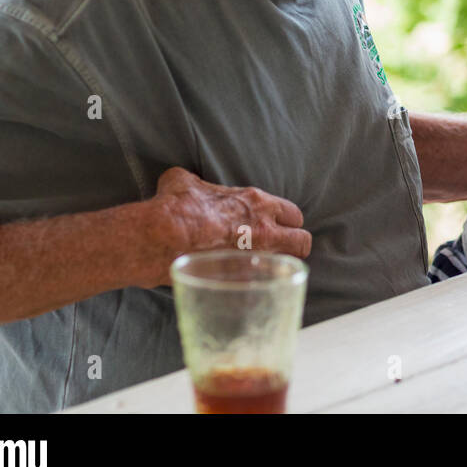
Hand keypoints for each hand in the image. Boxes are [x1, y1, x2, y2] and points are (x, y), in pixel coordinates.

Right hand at [143, 167, 312, 286]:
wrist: (165, 237)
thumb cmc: (177, 206)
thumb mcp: (184, 181)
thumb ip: (195, 183)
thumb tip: (183, 183)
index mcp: (258, 204)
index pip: (292, 213)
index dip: (286, 220)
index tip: (275, 225)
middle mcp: (266, 231)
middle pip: (302, 242)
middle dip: (295, 246)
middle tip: (279, 249)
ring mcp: (256, 258)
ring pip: (287, 266)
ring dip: (279, 266)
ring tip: (264, 268)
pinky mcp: (242, 280)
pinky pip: (261, 285)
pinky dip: (254, 285)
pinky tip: (242, 285)